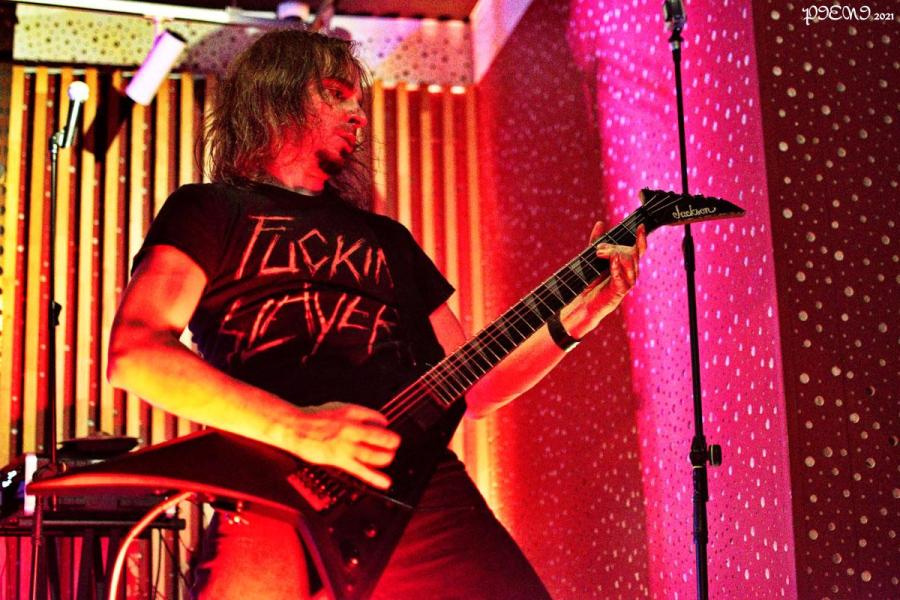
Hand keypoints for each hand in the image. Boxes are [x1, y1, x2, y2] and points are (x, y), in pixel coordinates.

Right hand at [285, 402, 400, 489]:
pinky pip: (360, 470)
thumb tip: (376, 420)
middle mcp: (351, 428)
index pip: (377, 417)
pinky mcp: (338, 459)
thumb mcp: (337, 407)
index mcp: (351, 413)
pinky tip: (385, 482)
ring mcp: (345, 445)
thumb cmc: (313, 418)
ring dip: (385, 457)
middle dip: (391, 441)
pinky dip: (374, 477)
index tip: (387, 427)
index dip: (385, 423)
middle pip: (379, 436)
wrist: (294, 427)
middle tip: (396, 443)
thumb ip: (357, 413)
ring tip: (390, 458)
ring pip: (373, 453)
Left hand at [563, 223, 646, 337]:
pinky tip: (611, 261)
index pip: (639, 250)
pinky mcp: (619, 293)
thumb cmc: (589, 282)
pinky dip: (617, 268)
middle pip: (632, 253)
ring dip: (614, 255)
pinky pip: (623, 278)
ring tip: (598, 254)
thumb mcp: (591, 258)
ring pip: (629, 263)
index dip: (641, 239)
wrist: (582, 303)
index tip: (640, 226)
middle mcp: (629, 274)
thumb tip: (600, 223)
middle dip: (614, 247)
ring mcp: (626, 284)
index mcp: (626, 266)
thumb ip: (596, 242)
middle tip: (597, 250)